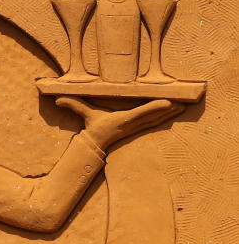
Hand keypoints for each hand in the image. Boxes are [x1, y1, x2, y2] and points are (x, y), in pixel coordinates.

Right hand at [56, 96, 183, 149]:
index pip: (140, 113)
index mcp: (121, 119)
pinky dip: (166, 117)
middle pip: (154, 116)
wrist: (95, 143)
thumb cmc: (92, 126)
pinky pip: (155, 122)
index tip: (168, 102)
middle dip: (168, 110)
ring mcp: (136, 127)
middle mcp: (131, 124)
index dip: (154, 108)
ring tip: (184, 106)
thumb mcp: (84, 114)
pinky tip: (175, 112)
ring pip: (157, 119)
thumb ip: (73, 105)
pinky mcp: (139, 128)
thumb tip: (57, 99)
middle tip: (184, 102)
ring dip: (170, 113)